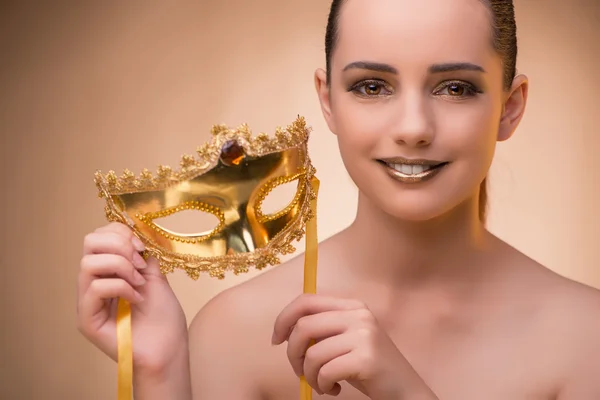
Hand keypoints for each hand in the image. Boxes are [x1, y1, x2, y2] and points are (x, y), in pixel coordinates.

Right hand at [77, 222, 187, 375]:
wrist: (168, 348)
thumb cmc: (163, 318)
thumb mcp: (156, 276)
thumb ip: (143, 255)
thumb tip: (139, 233)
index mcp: (108, 270)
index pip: (99, 236)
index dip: (121, 232)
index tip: (144, 246)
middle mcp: (94, 282)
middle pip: (89, 242)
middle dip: (120, 245)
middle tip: (140, 263)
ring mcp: (88, 301)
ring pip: (88, 263)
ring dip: (121, 266)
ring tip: (139, 283)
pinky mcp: (86, 319)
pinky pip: (95, 288)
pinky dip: (120, 287)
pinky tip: (137, 298)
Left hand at [272, 294, 435, 398]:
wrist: (404, 389)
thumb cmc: (368, 367)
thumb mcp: (345, 340)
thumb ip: (322, 330)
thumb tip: (285, 332)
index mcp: (352, 306)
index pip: (306, 301)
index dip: (284, 319)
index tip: (276, 340)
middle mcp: (359, 315)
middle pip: (303, 326)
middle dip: (292, 353)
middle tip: (300, 371)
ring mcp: (364, 335)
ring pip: (312, 353)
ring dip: (309, 375)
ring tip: (321, 384)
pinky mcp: (367, 358)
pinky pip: (325, 371)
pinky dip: (322, 385)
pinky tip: (333, 389)